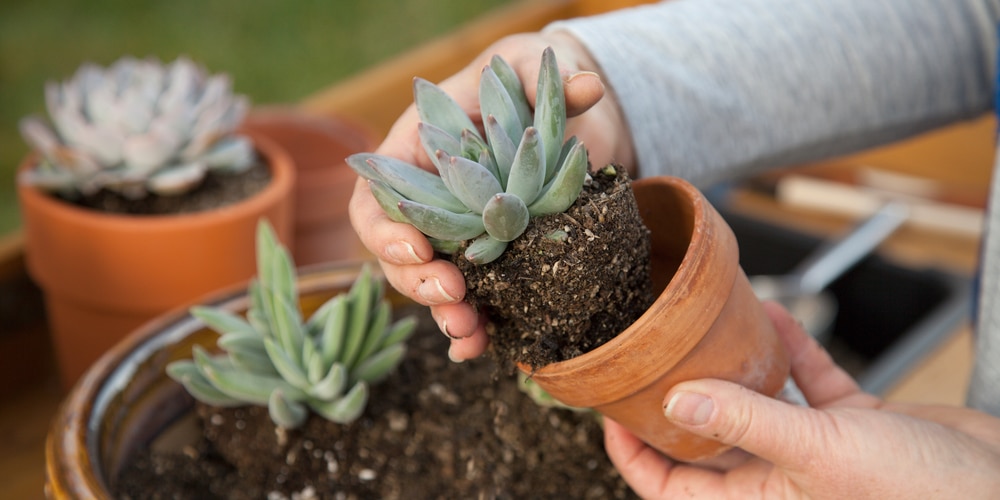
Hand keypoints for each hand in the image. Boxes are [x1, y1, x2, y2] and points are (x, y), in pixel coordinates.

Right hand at [349, 31, 634, 360]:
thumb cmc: (523, 86)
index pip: (376, 198)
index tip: (419, 249)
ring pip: (430, 284)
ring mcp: (454, 235)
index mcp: (415, 154)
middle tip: (453, 297)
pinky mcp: (487, 259)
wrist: (552, 117)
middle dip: (418, 283)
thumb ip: (544, 79)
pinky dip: (471, 325)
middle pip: (398, 254)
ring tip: (470, 334)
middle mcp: (427, 201)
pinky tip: (484, 346)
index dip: (386, 230)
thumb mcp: (530, 73)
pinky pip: (468, 298)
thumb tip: (587, 86)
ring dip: (443, 314)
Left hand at [604, 301, 999, 498]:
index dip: (635, 455)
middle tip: (649, 356)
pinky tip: (772, 317)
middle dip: (680, 398)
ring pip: (758, 406)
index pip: (674, 489)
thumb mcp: (822, 453)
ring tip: (705, 329)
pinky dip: (790, 353)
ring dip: (737, 368)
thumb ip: (748, 422)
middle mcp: (782, 481)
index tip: (610, 413)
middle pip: (708, 441)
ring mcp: (817, 452)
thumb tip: (678, 399)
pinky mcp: (853, 426)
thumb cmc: (924, 494)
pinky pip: (807, 385)